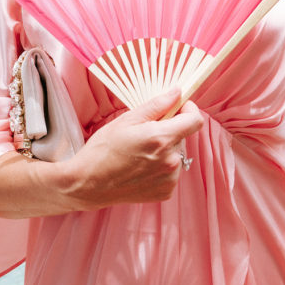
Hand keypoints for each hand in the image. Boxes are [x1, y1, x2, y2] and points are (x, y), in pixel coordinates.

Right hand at [66, 88, 202, 209]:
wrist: (89, 184)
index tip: (178, 107)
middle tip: (145, 133)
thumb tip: (177, 92)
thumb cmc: (104, 149)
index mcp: (162, 138)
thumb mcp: (128, 119)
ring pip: (178, 154)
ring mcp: (170, 179)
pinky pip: (172, 171)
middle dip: (169, 130)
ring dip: (166, 149)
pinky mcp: (165, 192)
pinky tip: (142, 167)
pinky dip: (162, 166)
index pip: (195, 120)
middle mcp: (170, 160)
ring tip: (140, 153)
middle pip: (183, 136)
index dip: (189, 110)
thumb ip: (157, 105)